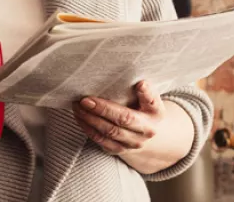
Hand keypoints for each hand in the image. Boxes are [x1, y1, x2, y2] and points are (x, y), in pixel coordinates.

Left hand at [72, 80, 193, 173]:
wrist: (146, 134)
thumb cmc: (145, 109)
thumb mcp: (151, 99)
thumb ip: (146, 92)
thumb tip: (141, 83)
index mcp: (155, 115)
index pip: (151, 103)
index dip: (145, 95)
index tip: (138, 85)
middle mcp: (145, 132)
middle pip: (123, 120)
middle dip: (102, 109)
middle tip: (85, 99)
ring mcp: (131, 143)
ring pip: (109, 132)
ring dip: (90, 119)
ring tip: (77, 106)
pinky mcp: (118, 150)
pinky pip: (101, 141)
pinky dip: (88, 128)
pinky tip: (79, 117)